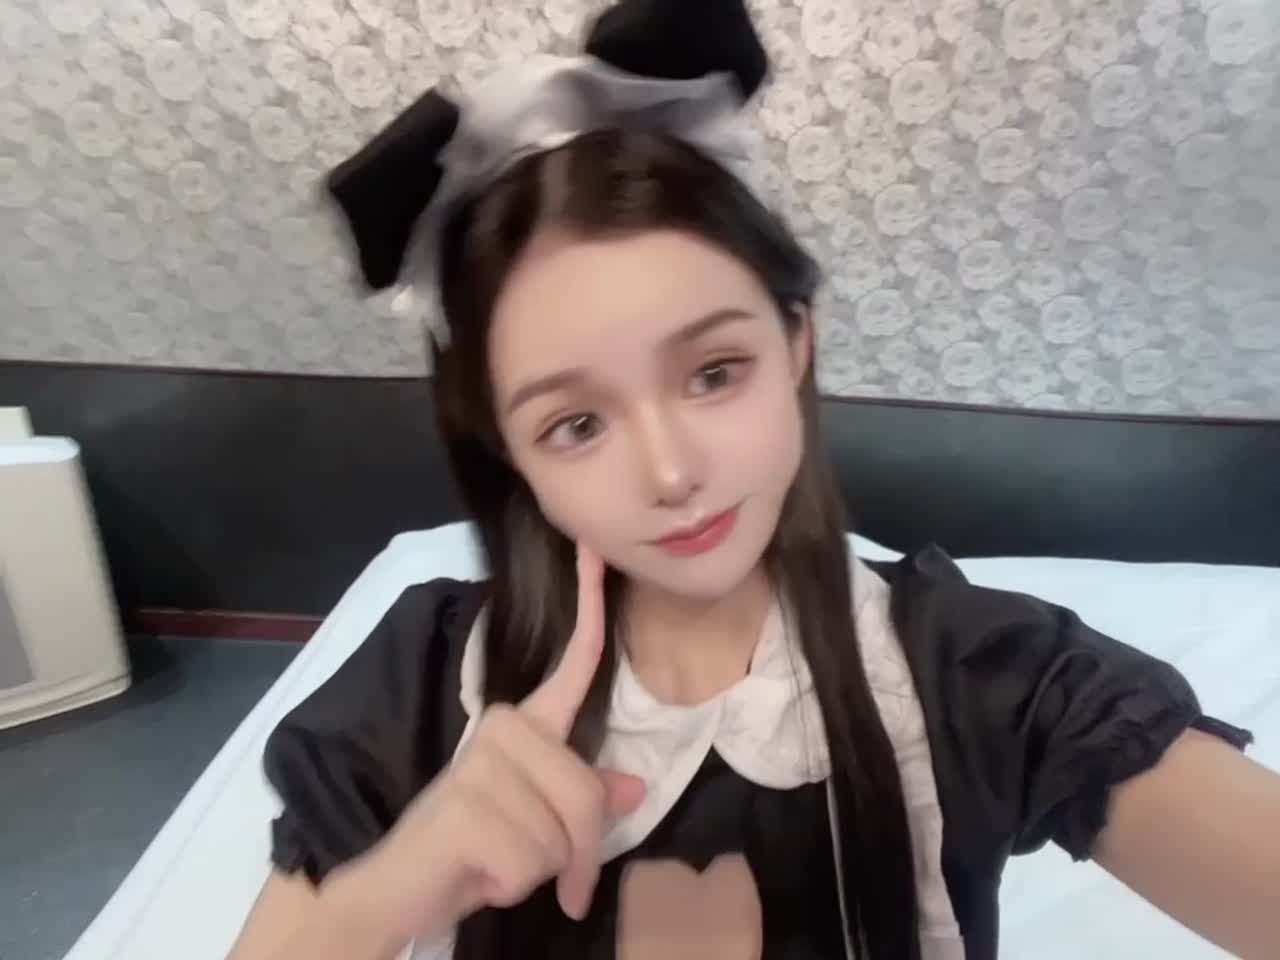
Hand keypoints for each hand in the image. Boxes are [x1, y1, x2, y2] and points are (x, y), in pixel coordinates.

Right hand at [351, 544, 643, 944]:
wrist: (394, 890)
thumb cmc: (471, 853)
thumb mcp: (537, 826)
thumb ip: (584, 800)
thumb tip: (635, 788)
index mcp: (523, 725)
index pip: (571, 666)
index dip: (589, 606)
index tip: (592, 549)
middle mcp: (503, 728)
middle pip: (588, 796)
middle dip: (576, 853)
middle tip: (544, 875)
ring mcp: (481, 763)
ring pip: (563, 836)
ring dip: (541, 873)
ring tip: (494, 865)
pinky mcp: (466, 808)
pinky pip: (532, 864)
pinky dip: (512, 887)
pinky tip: (478, 875)